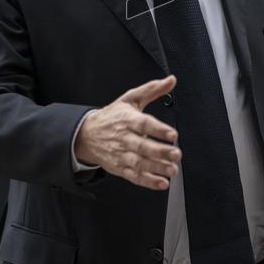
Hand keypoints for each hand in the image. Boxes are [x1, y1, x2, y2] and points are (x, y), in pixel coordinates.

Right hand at [75, 75, 180, 189]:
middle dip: (161, 152)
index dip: (159, 130)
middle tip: (176, 154)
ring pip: (140, 164)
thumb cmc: (113, 116)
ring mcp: (121, 154)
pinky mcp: (120, 168)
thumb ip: (152, 89)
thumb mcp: (130, 99)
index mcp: (127, 120)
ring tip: (172, 170)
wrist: (87, 135)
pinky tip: (162, 183)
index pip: (144, 124)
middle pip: (143, 146)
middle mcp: (124, 138)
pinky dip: (148, 182)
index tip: (173, 135)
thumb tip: (171, 80)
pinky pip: (134, 177)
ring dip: (157, 168)